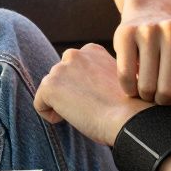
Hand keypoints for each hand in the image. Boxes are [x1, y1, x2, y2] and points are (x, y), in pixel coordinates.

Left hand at [34, 43, 153, 145]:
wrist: (128, 117)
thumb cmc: (129, 106)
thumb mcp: (117, 80)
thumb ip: (98, 75)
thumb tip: (87, 88)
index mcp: (92, 50)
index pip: (74, 68)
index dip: (82, 86)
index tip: (98, 98)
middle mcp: (74, 54)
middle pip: (60, 78)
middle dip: (69, 93)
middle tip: (89, 108)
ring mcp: (60, 68)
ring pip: (51, 91)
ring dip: (62, 104)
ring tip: (83, 114)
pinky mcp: (49, 85)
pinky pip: (40, 105)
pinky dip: (51, 116)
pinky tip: (71, 119)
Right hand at [113, 14, 170, 130]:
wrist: (149, 14)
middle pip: (169, 88)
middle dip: (165, 102)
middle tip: (161, 98)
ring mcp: (148, 30)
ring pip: (146, 86)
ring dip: (147, 97)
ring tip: (149, 89)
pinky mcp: (125, 33)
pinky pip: (125, 77)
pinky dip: (129, 90)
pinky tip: (134, 87)